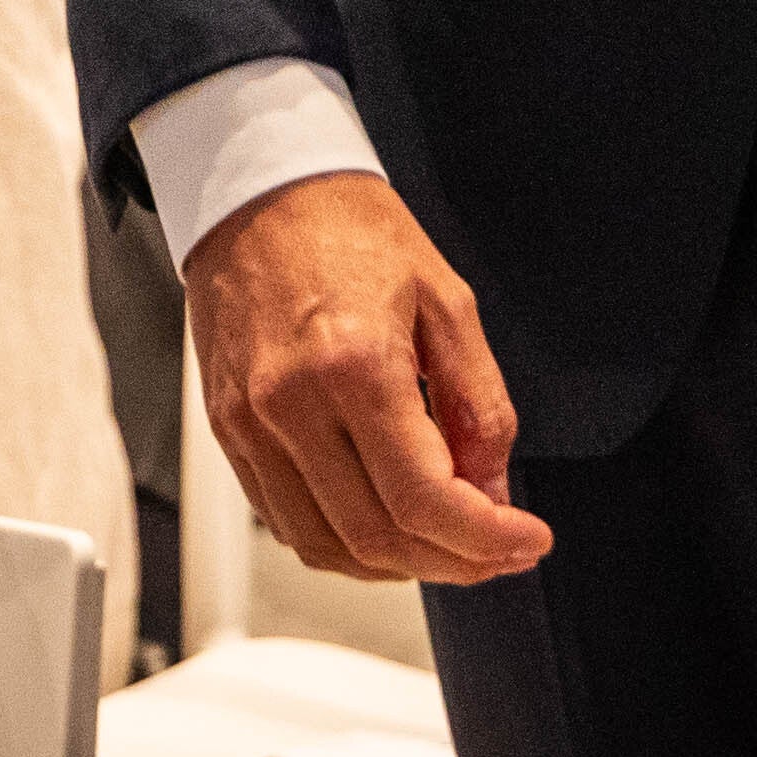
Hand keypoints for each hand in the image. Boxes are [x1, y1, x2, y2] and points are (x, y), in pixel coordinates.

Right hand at [185, 171, 553, 585]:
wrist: (260, 191)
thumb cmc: (349, 229)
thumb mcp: (447, 299)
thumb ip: (479, 403)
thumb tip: (492, 488)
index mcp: (354, 363)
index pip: (423, 498)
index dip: (485, 539)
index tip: (527, 540)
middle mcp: (292, 404)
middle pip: (378, 536)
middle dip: (453, 561)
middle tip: (499, 549)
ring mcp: (251, 425)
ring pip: (328, 547)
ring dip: (399, 565)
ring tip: (450, 543)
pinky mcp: (230, 433)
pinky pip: (287, 523)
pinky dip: (343, 545)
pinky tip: (386, 526)